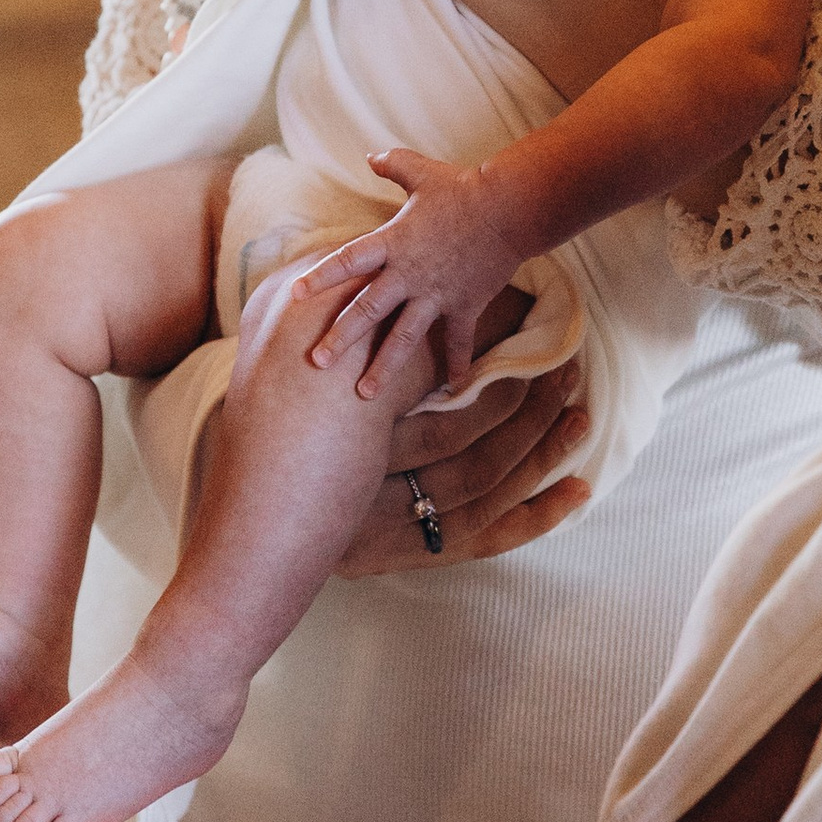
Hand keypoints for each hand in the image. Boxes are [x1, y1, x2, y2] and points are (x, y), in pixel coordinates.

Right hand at [205, 267, 590, 572]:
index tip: (520, 309)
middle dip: (519, 393)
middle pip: (461, 421)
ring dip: (536, 441)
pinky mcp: (413, 554)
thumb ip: (295, 319)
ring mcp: (385, 515)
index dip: (475, 338)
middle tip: (567, 364)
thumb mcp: (267, 376)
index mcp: (331, 411)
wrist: (239, 553)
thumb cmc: (255, 455)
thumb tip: (326, 267)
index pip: (416, 365)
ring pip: (480, 472)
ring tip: (582, 413)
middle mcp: (357, 463)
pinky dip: (538, 513)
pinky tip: (582, 490)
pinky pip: (488, 534)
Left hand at [296, 149, 532, 392]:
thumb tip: (371, 156)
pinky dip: (455, 365)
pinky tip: (450, 389)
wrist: (509, 208)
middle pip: (367, 310)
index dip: (321, 277)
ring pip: (404, 337)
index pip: (348, 261)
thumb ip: (393, 164)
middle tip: (316, 362)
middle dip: (341, 338)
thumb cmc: (463, 188)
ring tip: (363, 394)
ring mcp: (436, 294)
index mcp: (393, 241)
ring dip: (384, 367)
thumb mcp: (422, 171)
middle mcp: (408, 273)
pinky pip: (458, 341)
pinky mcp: (464, 305)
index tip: (296, 294)